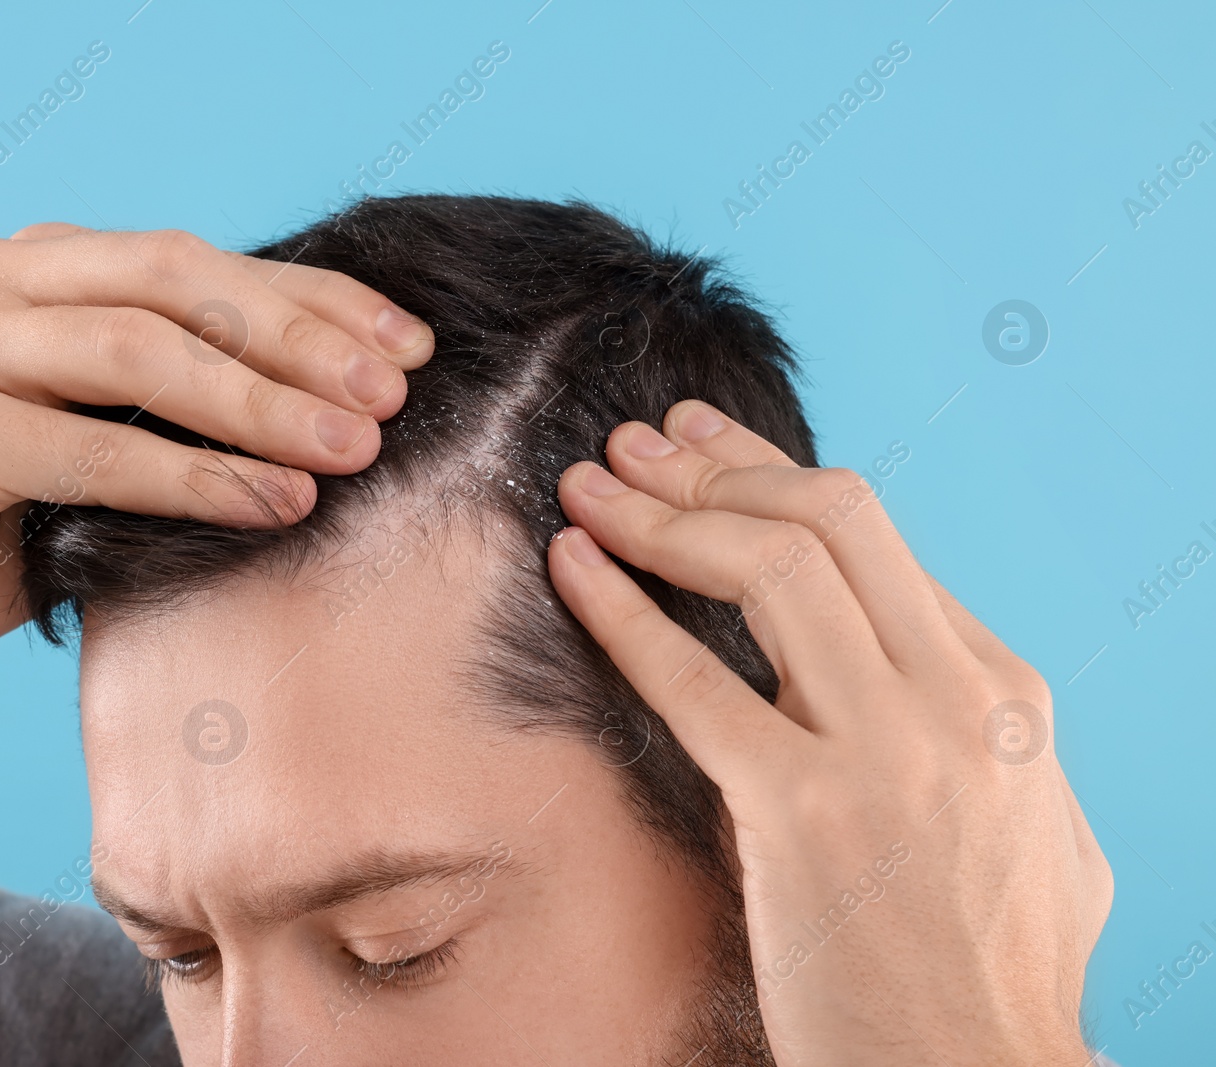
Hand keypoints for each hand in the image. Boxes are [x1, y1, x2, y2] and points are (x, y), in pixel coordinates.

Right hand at [0, 223, 432, 685]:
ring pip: (140, 355)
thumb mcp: (114, 431)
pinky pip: (99, 450)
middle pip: (176, 287)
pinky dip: (199, 479)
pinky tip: (278, 505)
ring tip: (352, 449)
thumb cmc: (11, 518)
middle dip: (298, 340)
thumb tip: (355, 384)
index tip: (410, 344)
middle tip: (391, 393)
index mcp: (40, 265)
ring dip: (261, 404)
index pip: (201, 263)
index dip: (314, 299)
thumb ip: (191, 387)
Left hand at [547, 401, 1110, 1065]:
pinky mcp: (803, 815)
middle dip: (716, 463)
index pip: (875, 534)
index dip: (770, 470)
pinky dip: (622, 611)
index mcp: (1000, 689)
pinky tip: (572, 569)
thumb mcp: (1032, 821)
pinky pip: (693, 680)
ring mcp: (885, 751)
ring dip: (661, 513)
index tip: (700, 444)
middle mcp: (953, 697)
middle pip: (827, 517)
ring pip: (767, 568)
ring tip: (589, 485)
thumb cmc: (999, 968)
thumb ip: (978, 727)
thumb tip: (914, 657)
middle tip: (633, 443)